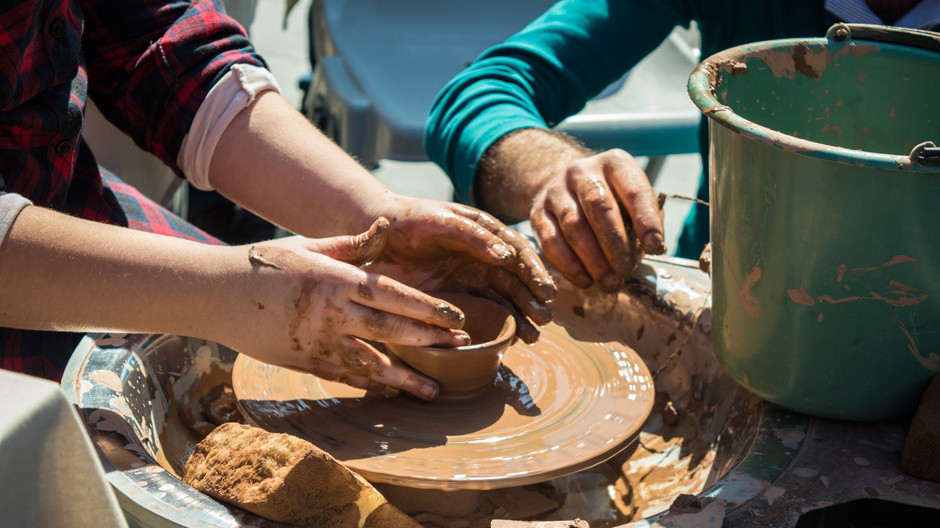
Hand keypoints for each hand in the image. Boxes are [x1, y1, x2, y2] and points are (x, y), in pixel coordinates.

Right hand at [226, 219, 470, 399]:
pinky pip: (345, 377)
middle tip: (461, 346)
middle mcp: (333, 314)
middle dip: (431, 340)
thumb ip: (352, 244)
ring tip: (435, 389)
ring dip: (406, 378)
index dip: (430, 309)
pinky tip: (393, 393)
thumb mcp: (309, 246)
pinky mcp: (305, 361)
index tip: (458, 317)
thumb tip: (387, 226)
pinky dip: (372, 386)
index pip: (395, 296)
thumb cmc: (265, 262)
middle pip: (393, 330)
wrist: (216, 293)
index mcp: (338, 280)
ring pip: (372, 364)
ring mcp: (319, 342)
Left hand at [364, 197, 556, 342]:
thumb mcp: (439, 221)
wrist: (375, 235)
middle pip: (516, 280)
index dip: (534, 272)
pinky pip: (484, 311)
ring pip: (504, 299)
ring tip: (533, 337)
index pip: (517, 252)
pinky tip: (512, 339)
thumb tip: (507, 256)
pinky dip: (500, 325)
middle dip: (533, 300)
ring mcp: (470, 277)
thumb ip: (472, 235)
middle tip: (544, 319)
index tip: (546, 292)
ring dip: (521, 317)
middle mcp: (483, 256)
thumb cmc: (408, 220)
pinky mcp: (456, 296)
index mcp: (484, 231)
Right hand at [529, 149, 665, 291]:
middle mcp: (582, 171)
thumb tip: (651, 248)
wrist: (563, 185)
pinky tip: (585, 280)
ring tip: (609, 282)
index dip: (646, 221)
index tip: (655, 247)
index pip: (634, 191)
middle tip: (626, 270)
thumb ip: (642, 218)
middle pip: (599, 206)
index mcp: (614, 163)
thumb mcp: (629, 197)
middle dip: (615, 243)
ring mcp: (556, 191)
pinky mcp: (538, 212)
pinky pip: (550, 241)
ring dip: (593, 259)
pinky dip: (569, 265)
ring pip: (573, 226)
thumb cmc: (608, 198)